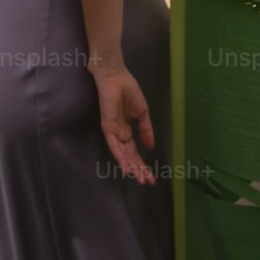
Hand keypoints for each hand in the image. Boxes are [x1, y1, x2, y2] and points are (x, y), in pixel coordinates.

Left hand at [91, 63, 156, 183]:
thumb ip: (146, 130)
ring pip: (122, 154)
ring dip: (131, 167)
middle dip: (139, 170)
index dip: (143, 164)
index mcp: (127, 130)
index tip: (152, 177)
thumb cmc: (128, 90)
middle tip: (148, 183)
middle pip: (129, 156)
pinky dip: (120, 157)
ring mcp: (113, 131)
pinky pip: (113, 145)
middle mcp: (119, 134)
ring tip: (140, 179)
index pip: (135, 152)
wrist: (116, 76)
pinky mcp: (107, 126)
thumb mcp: (142, 113)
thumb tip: (151, 148)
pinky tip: (126, 168)